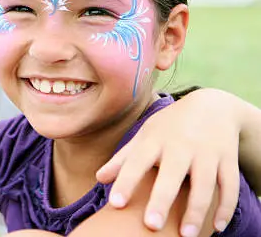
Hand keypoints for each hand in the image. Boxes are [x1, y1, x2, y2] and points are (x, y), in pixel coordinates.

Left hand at [96, 89, 241, 234]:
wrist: (212, 106)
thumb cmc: (170, 126)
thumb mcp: (145, 136)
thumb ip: (123, 159)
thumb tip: (99, 178)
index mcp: (155, 140)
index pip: (137, 161)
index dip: (126, 181)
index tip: (115, 203)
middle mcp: (180, 146)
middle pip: (171, 175)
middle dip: (161, 199)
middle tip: (151, 225)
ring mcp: (206, 152)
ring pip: (204, 184)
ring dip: (196, 210)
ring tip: (186, 235)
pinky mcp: (228, 159)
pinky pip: (229, 186)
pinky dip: (225, 207)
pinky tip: (218, 227)